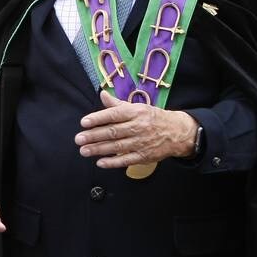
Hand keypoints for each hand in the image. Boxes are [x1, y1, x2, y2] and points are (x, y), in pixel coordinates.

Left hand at [75, 92, 197, 168]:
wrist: (178, 132)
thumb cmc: (152, 117)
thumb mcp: (137, 107)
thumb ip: (117, 104)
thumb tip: (102, 94)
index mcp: (136, 112)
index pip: (114, 115)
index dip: (98, 118)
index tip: (84, 122)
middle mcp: (138, 127)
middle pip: (113, 132)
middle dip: (94, 136)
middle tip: (79, 139)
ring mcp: (141, 142)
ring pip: (117, 147)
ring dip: (99, 149)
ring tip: (84, 150)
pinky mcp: (144, 156)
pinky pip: (126, 160)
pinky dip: (113, 162)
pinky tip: (100, 162)